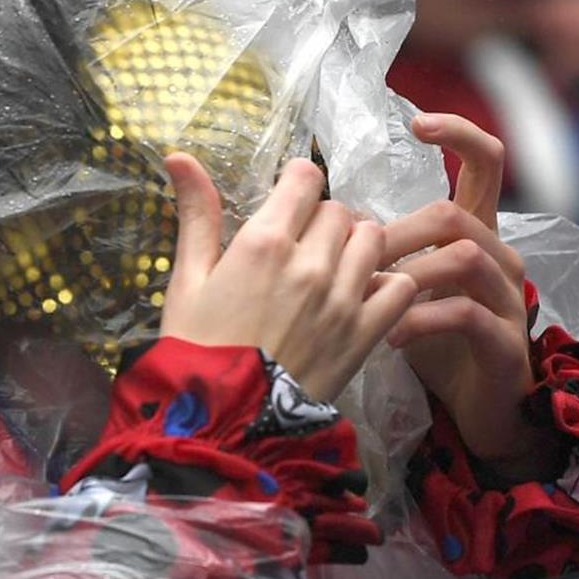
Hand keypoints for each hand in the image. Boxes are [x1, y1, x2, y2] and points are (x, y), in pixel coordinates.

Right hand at [160, 153, 416, 402]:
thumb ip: (197, 215)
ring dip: (356, 248)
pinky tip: (363, 298)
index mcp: (265, 241)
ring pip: (373, 239)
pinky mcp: (367, 333)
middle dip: (322, 222)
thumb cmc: (197, 351)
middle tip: (304, 250)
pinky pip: (401, 286)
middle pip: (339, 210)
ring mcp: (345, 298)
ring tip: (335, 272)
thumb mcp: (188, 281)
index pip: (305, 178)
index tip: (287, 205)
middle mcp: (312, 262)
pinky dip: (388, 285)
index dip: (296, 186)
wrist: (226, 424)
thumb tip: (178, 154)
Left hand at [385, 113, 557, 480]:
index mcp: (475, 235)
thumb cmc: (436, 343)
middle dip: (401, 231)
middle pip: (458, 213)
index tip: (417, 122)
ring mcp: (508, 298)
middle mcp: (499, 256)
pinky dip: (422, 320)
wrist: (479, 410)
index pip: (485, 163)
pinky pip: (466, 313)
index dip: (459, 133)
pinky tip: (391, 337)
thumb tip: (329, 221)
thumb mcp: (405, 290)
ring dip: (410, 274)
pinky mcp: (505, 340)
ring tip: (371, 299)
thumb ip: (379, 254)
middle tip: (357, 259)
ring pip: (465, 257)